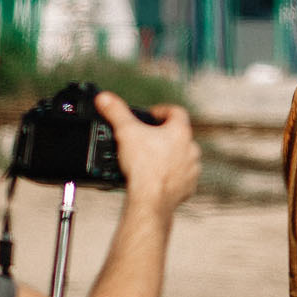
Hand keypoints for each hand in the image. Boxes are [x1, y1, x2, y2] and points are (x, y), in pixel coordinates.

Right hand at [104, 95, 199, 211]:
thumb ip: (115, 112)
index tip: (151, 114)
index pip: (176, 112)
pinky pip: (181, 177)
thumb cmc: (143, 166)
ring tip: (151, 159)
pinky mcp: (188, 187)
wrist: (150, 198)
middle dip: (164, 135)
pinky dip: (170, 175)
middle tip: (147, 138)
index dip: (162, 110)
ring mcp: (192, 169)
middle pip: (179, 135)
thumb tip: (104, 98)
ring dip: (169, 156)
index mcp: (180, 132)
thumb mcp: (125, 131)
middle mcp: (191, 149)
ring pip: (182, 157)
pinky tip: (156, 177)